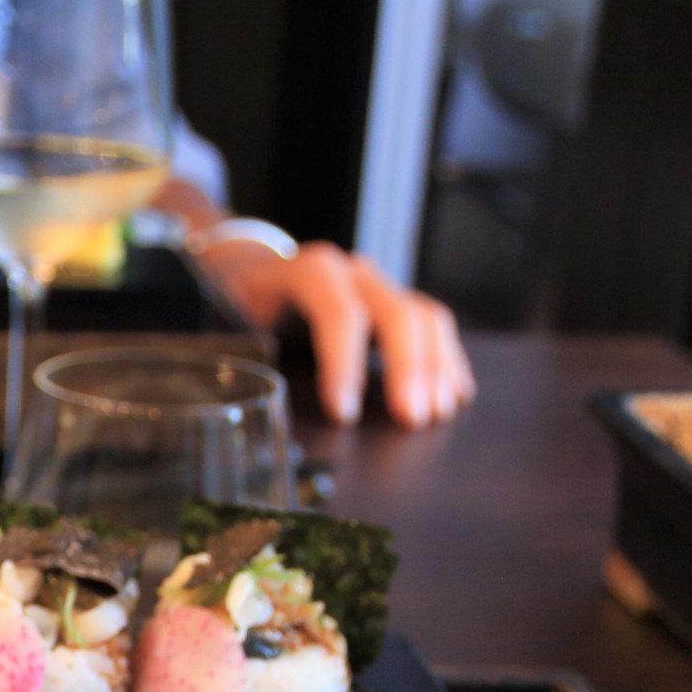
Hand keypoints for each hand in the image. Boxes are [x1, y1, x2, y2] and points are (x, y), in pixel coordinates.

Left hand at [195, 235, 475, 428]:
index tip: (345, 413)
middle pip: (395, 313)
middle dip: (408, 369)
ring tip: (438, 413)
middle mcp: (353, 272)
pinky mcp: (398, 302)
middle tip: (411, 419)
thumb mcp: (237, 322)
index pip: (337, 312)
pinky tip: (453, 394)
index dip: (344, 364)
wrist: (257, 271)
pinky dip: (447, 361)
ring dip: (437, 368)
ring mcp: (381, 286)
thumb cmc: (247, 306)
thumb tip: (263, 412)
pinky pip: (434, 326)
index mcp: (309, 272)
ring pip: (424, 317)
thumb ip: (251, 353)